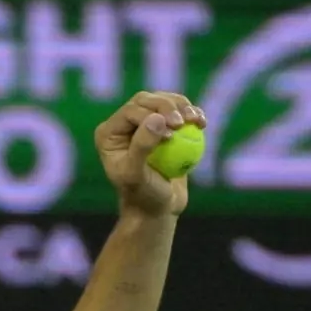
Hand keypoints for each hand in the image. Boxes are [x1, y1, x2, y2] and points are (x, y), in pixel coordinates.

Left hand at [93, 90, 203, 218]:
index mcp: (108, 134)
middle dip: (168, 105)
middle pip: (146, 100)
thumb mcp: (137, 175)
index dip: (152, 114)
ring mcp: (142, 124)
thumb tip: (156, 119)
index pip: (131, 111)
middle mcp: (122, 125)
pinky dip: (190, 113)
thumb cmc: (143, 196)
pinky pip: (176, 111)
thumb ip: (142, 147)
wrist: (157, 209)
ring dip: (182, 106)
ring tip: (196, 119)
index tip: (173, 132)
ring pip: (162, 101)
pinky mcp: (162, 127)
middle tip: (185, 121)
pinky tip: (201, 122)